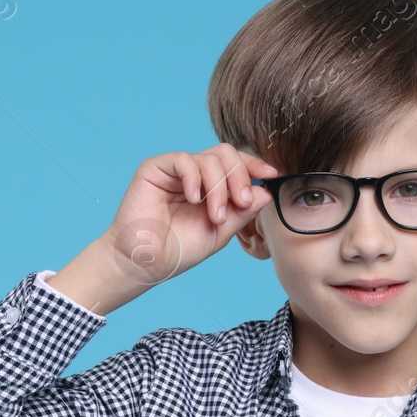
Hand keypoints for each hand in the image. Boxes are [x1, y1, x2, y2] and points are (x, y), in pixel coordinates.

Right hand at [48, 143, 277, 314]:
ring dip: (219, 188)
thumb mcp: (220, 232)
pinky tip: (194, 199)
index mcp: (211, 186)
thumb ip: (242, 213)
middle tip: (243, 202)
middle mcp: (194, 174)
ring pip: (209, 158)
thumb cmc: (179, 250)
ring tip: (214, 216)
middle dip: (240, 176)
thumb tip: (266, 193)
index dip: (254, 165)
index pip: (236, 164)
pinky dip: (195, 178)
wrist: (145, 262)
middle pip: (226, 154)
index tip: (271, 176)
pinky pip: (184, 160)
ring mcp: (175, 170)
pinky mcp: (155, 168)